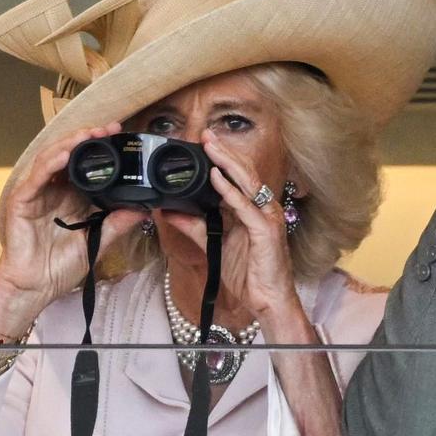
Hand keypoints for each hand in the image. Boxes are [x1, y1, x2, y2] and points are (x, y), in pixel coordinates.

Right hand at [0, 122, 145, 331]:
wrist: (36, 287)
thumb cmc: (60, 267)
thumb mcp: (98, 242)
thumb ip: (118, 223)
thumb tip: (145, 209)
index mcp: (71, 196)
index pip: (86, 164)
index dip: (101, 148)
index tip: (123, 137)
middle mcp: (54, 190)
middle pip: (69, 154)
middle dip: (89, 138)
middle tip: (111, 129)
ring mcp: (37, 193)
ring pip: (52, 158)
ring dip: (71, 143)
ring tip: (90, 134)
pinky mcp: (22, 201)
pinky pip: (37, 176)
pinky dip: (51, 163)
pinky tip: (65, 153)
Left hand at [162, 131, 303, 332]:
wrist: (267, 301)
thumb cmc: (249, 274)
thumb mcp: (214, 245)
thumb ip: (194, 227)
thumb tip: (168, 212)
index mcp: (253, 209)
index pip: (238, 176)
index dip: (222, 158)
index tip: (203, 142)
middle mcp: (263, 208)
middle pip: (244, 172)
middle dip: (224, 152)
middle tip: (204, 134)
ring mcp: (267, 217)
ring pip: (247, 182)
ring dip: (227, 162)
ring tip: (210, 146)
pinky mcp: (266, 231)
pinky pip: (245, 206)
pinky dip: (230, 190)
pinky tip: (217, 177)